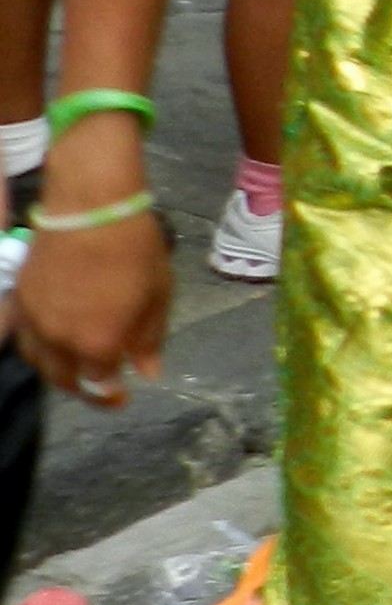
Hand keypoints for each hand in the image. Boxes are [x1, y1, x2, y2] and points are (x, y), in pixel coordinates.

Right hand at [14, 119, 169, 404]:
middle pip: (64, 380)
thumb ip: (148, 339)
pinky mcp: (20, 300)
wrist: (90, 209)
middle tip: (102, 385)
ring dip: (59, 372)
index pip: (98, 386)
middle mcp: (58, 340)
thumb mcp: (157, 296)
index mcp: (96, 344)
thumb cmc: (135, 250)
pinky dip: (39, 349)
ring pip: (38, 362)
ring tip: (79, 367)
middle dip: (85, 388)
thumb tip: (147, 372)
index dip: (110, 395)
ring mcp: (34, 321)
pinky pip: (24, 338)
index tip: (123, 396)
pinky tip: (54, 343)